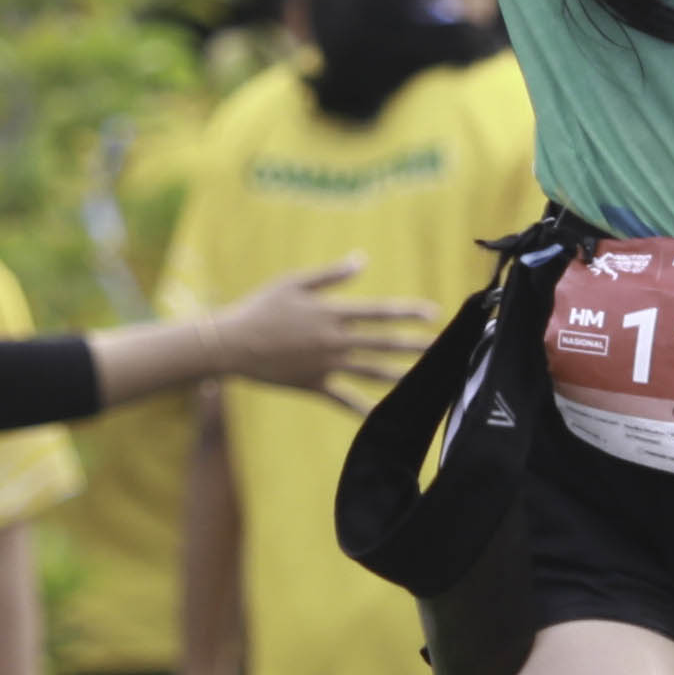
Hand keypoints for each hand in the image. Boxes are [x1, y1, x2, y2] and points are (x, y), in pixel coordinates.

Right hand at [212, 256, 434, 409]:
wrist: (230, 344)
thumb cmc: (260, 307)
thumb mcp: (293, 283)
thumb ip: (331, 274)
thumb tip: (362, 259)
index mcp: (330, 313)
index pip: (379, 312)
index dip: (408, 312)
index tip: (434, 314)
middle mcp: (333, 341)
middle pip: (383, 343)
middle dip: (415, 345)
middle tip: (443, 349)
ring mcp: (325, 365)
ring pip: (370, 371)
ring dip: (400, 374)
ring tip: (425, 377)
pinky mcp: (314, 385)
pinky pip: (344, 399)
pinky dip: (364, 409)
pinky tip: (384, 415)